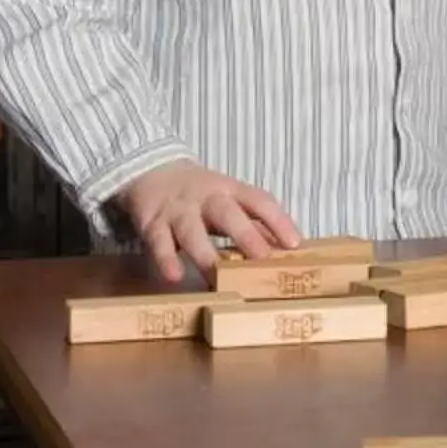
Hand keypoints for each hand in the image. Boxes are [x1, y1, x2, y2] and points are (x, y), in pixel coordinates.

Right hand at [115, 161, 302, 282]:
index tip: (295, 244)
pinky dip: (166, 259)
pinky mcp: (153, 223)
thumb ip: (254, 223)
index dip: (278, 220)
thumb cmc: (201, 194)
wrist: (151, 171)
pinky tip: (174, 276)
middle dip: (245, 234)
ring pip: (191, 230)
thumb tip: (286, 249)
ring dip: (204, 253)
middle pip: (227, 213)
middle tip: (262, 257)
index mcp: (230, 190)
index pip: (259, 201)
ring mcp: (179, 210)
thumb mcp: (229, 201)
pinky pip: (159, 242)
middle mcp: (206, 198)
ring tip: (216, 275)